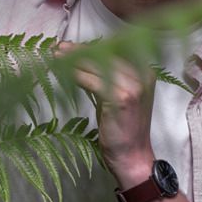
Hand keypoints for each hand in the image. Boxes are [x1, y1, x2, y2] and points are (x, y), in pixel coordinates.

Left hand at [54, 41, 154, 183]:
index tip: (70, 46)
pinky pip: (92, 80)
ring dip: (73, 59)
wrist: (132, 156)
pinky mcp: (120, 97)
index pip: (115, 51)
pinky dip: (75, 74)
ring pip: (97, 65)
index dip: (91, 47)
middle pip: (106, 55)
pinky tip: (62, 72)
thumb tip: (83, 60)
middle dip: (79, 50)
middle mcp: (142, 75)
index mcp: (146, 72)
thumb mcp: (119, 97)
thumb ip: (109, 78)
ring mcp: (133, 85)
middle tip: (58, 48)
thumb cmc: (123, 128)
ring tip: (56, 56)